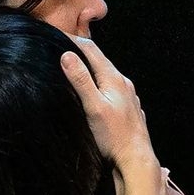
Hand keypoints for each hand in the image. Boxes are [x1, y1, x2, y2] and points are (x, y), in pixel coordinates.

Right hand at [60, 38, 156, 170]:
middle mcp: (123, 84)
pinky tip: (94, 93)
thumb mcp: (93, 107)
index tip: (58, 35)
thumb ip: (81, 80)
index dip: (74, 40)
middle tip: (63, 48)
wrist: (135, 159)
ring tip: (75, 68)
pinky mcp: (127, 108)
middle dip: (81, 52)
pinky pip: (111, 89)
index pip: (91, 50)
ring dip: (90, 69)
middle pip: (100, 60)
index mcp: (114, 79)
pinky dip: (99, 85)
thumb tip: (67, 56)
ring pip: (106, 76)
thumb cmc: (115, 137)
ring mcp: (127, 96)